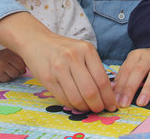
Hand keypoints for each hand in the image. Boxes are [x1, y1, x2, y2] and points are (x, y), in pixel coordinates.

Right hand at [0, 12, 116, 112]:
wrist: (37, 41)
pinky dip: (72, 104)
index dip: (108, 96)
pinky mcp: (47, 78)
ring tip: (88, 108)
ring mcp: (59, 68)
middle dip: (98, 105)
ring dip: (85, 107)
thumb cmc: (64, 49)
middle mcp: (73, 57)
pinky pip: (63, 98)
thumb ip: (94, 68)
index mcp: (86, 50)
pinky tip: (76, 103)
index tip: (112, 105)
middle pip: (90, 91)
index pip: (102, 79)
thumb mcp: (82, 51)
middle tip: (100, 109)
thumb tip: (108, 92)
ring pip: (77, 97)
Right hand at [0, 49, 25, 81]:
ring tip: (6, 72)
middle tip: (12, 70)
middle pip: (20, 68)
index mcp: (10, 52)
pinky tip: (1, 75)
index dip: (23, 66)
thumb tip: (27, 68)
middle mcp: (6, 58)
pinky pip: (8, 79)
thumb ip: (17, 58)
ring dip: (12, 75)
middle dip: (18, 72)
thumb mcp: (7, 54)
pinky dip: (6, 78)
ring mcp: (1, 66)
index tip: (19, 67)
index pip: (23, 61)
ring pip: (15, 74)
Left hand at [112, 48, 149, 107]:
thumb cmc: (147, 65)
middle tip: (125, 103)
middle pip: (139, 71)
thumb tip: (112, 90)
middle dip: (130, 88)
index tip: (116, 99)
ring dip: (147, 89)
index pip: (127, 69)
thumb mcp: (134, 67)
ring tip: (141, 102)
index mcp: (137, 54)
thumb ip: (123, 77)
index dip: (121, 85)